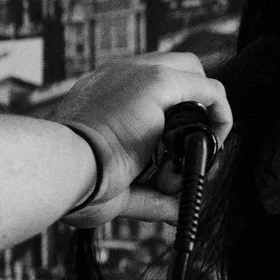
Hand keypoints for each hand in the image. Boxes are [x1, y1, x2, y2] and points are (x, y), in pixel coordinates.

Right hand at [48, 55, 231, 227]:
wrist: (58, 170)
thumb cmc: (74, 183)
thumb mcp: (116, 186)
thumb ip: (149, 196)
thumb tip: (177, 210)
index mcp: (100, 93)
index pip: (146, 85)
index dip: (170, 111)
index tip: (175, 145)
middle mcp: (117, 75)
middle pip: (175, 69)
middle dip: (193, 101)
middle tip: (193, 140)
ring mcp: (135, 73)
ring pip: (193, 72)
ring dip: (206, 107)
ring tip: (204, 144)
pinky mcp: (155, 82)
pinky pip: (209, 89)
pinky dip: (221, 113)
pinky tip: (216, 140)